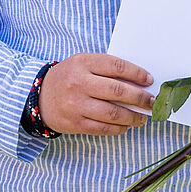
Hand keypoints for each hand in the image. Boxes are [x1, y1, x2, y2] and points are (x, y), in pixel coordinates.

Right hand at [39, 53, 154, 135]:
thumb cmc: (68, 77)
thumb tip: (138, 82)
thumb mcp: (83, 63)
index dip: (137, 74)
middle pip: (117, 91)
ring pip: (112, 113)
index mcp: (83, 63)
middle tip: (151, 101)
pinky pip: (103, 128)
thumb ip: (106, 69)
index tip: (149, 80)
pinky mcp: (75, 123)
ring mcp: (76, 105)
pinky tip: (126, 125)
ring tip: (142, 117)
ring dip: (132, 116)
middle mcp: (79, 83)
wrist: (39, 97)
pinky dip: (119, 128)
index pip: (116, 67)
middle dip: (140, 97)